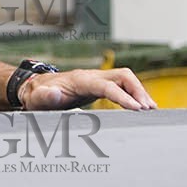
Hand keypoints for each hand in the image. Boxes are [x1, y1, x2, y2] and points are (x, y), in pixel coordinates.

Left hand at [22, 67, 156, 110]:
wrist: (35, 88)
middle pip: (123, 76)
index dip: (124, 97)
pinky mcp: (99, 85)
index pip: (107, 86)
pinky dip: (134, 94)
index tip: (138, 109)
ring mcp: (96, 79)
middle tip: (149, 110)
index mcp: (80, 80)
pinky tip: (141, 107)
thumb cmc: (37, 95)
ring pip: (125, 79)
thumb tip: (56, 94)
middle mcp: (91, 76)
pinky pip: (121, 85)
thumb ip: (45, 96)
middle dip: (138, 91)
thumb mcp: (37, 98)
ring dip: (139, 92)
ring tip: (151, 110)